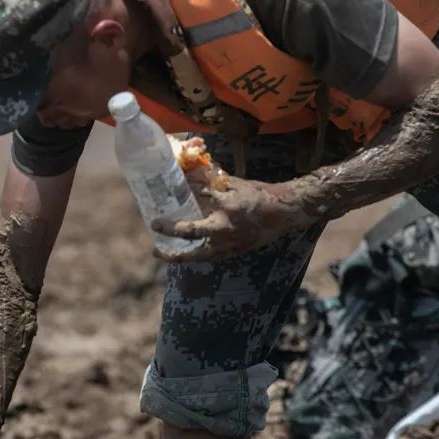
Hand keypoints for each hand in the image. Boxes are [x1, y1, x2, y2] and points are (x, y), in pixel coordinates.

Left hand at [152, 176, 314, 261]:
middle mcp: (226, 226)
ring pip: (198, 253)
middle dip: (170, 230)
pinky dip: (194, 255)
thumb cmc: (259, 195)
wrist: (283, 214)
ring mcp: (229, 242)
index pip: (197, 200)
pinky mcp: (233, 252)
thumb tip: (193, 181)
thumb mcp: (236, 185)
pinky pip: (209, 257)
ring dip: (178, 254)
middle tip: (154, 225)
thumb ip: (214, 186)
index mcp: (226, 205)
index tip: (169, 192)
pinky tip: (184, 255)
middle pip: (190, 231)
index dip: (182, 194)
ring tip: (161, 253)